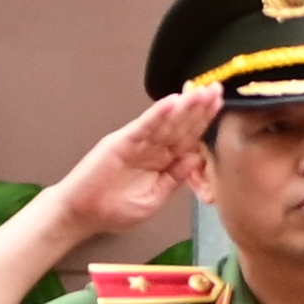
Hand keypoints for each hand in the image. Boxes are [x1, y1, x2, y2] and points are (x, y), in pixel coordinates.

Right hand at [40, 86, 223, 247]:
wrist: (82, 214)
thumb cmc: (114, 210)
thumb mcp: (154, 199)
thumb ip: (175, 178)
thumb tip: (196, 157)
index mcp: (163, 161)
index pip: (189, 138)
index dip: (205, 123)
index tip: (222, 107)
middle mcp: (152, 148)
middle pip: (181, 125)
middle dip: (200, 108)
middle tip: (217, 89)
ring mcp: (137, 143)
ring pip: (165, 122)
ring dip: (183, 106)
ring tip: (200, 92)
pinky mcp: (121, 142)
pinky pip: (143, 127)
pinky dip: (157, 115)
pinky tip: (172, 103)